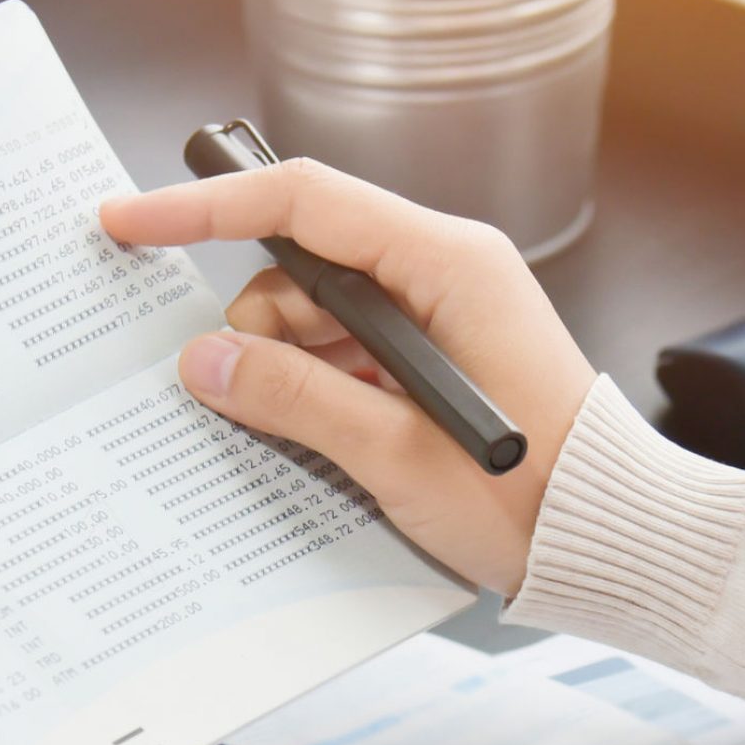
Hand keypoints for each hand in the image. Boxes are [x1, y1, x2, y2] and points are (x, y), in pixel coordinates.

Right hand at [100, 160, 596, 596]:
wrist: (612, 541)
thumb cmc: (531, 500)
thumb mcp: (395, 454)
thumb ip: (292, 399)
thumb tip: (204, 362)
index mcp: (447, 264)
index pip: (304, 203)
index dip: (207, 209)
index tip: (132, 221)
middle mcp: (445, 271)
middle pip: (304, 263)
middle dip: (256, 325)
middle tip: (243, 397)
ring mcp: (442, 314)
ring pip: (318, 314)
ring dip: (289, 367)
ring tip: (313, 436)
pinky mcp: (437, 357)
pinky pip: (348, 351)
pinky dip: (318, 387)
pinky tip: (325, 438)